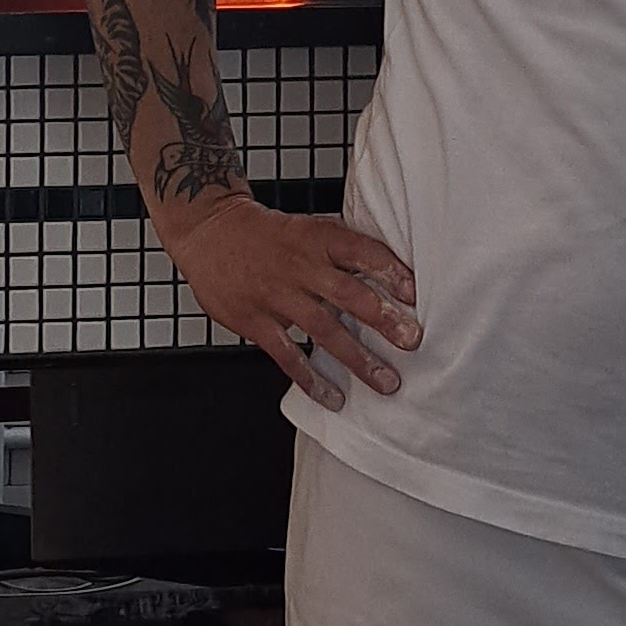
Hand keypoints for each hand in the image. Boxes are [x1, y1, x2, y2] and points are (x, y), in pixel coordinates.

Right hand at [164, 192, 421, 410]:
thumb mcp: (307, 228)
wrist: (209, 232)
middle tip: (412, 340)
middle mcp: (300, 266)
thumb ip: (342, 251)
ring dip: (358, 358)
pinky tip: (332, 397)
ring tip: (386, 382)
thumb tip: (392, 276)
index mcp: (317, 238)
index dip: (390, 271)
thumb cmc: (267, 235)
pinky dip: (310, 378)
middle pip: (348, 293)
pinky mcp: (254, 321)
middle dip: (383, 318)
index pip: (361, 251)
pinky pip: (287, 355)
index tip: (416, 293)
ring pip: (323, 330)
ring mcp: (276, 295)